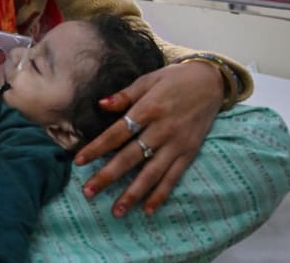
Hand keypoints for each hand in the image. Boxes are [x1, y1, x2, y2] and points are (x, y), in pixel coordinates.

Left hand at [73, 60, 221, 216]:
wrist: (211, 82)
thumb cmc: (173, 79)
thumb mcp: (148, 80)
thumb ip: (125, 95)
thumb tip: (101, 104)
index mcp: (148, 109)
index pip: (117, 133)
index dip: (97, 148)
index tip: (78, 161)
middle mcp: (162, 130)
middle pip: (130, 157)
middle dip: (108, 176)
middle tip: (88, 192)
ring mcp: (177, 144)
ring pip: (151, 174)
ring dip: (133, 194)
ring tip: (116, 211)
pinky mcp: (189, 153)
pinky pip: (173, 177)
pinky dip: (161, 195)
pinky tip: (147, 210)